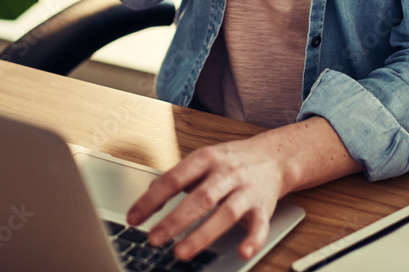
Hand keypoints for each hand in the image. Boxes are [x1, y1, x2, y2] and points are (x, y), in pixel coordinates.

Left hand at [126, 134, 287, 261]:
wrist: (274, 156)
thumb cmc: (233, 160)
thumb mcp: (204, 158)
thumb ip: (180, 176)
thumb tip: (150, 192)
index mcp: (207, 159)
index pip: (174, 178)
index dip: (152, 199)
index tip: (134, 218)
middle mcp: (226, 173)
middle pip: (200, 198)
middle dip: (175, 220)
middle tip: (153, 238)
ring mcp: (246, 190)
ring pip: (225, 213)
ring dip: (203, 234)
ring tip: (180, 252)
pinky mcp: (264, 208)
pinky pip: (260, 226)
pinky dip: (252, 240)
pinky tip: (241, 251)